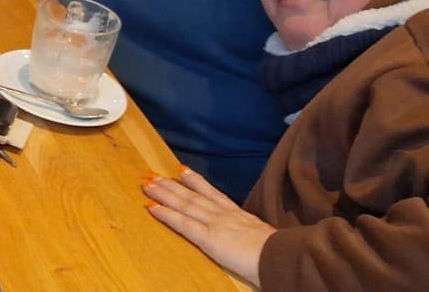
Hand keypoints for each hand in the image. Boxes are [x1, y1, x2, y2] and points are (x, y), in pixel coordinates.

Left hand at [143, 168, 274, 286]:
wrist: (280, 256)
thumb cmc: (278, 252)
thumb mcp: (267, 237)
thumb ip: (255, 234)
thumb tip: (257, 239)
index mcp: (239, 215)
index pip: (214, 195)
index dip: (197, 183)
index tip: (183, 172)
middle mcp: (224, 214)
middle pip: (194, 196)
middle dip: (173, 186)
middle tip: (155, 175)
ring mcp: (214, 223)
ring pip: (185, 204)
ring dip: (164, 194)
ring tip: (148, 185)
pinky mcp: (207, 237)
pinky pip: (182, 223)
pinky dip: (166, 214)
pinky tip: (152, 207)